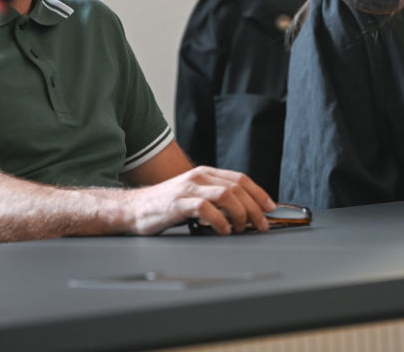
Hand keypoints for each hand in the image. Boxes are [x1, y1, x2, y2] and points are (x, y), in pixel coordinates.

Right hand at [124, 166, 275, 235]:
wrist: (132, 208)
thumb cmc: (165, 205)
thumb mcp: (194, 195)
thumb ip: (214, 198)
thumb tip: (243, 211)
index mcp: (205, 174)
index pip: (240, 178)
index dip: (259, 193)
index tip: (271, 208)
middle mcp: (199, 177)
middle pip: (237, 187)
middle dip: (255, 207)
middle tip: (261, 225)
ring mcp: (188, 188)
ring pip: (226, 195)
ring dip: (240, 213)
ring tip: (242, 228)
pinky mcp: (178, 203)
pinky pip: (206, 208)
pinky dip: (219, 220)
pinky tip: (223, 230)